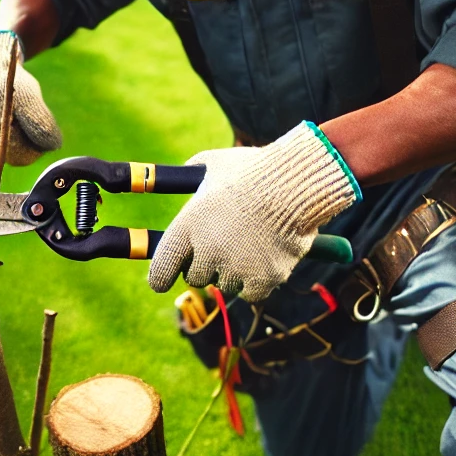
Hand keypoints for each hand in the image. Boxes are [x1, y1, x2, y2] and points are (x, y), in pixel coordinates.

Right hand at [0, 30, 61, 164]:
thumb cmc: (10, 80)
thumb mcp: (29, 97)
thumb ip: (40, 122)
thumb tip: (54, 146)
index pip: (24, 156)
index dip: (39, 145)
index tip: (43, 124)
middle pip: (17, 156)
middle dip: (30, 141)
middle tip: (33, 116)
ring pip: (11, 151)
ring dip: (22, 137)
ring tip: (20, 113)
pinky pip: (3, 145)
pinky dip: (13, 134)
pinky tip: (13, 116)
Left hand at [148, 121, 360, 301]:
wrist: (294, 183)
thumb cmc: (253, 169)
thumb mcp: (212, 163)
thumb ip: (191, 173)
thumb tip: (179, 174)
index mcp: (187, 227)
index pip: (161, 270)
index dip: (161, 276)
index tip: (162, 280)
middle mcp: (207, 253)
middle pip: (195, 277)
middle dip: (205, 264)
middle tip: (221, 243)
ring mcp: (235, 269)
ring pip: (226, 284)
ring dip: (233, 270)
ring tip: (250, 240)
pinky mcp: (262, 281)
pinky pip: (251, 291)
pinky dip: (257, 279)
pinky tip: (266, 253)